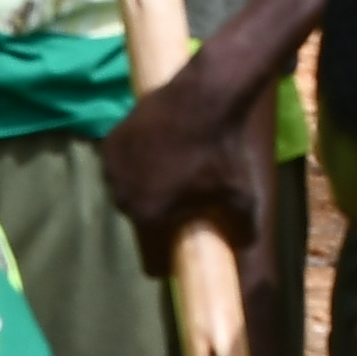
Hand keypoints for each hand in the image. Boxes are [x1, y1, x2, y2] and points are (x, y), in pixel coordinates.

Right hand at [103, 56, 273, 292]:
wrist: (204, 98)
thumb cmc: (221, 152)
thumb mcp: (242, 197)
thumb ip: (246, 229)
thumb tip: (246, 245)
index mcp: (147, 217)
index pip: (151, 257)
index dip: (168, 254)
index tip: (181, 242)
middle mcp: (122, 198)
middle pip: (138, 218)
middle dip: (155, 215)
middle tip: (178, 201)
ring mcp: (113, 169)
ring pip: (127, 190)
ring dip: (141, 187)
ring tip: (165, 173)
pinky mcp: (110, 142)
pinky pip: (120, 164)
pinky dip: (133, 163)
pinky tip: (153, 153)